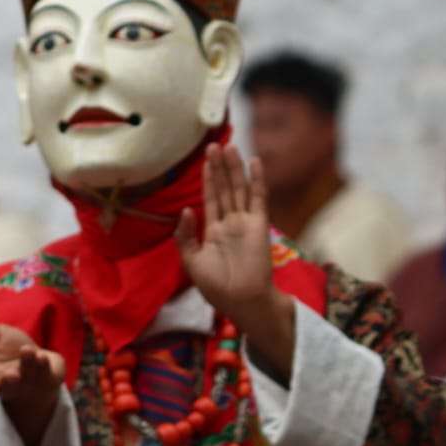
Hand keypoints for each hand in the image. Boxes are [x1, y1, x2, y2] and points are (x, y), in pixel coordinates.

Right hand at [0, 324, 64, 445]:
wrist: (34, 359)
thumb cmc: (7, 348)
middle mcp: (10, 383)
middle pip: (8, 384)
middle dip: (9, 380)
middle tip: (11, 375)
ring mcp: (30, 382)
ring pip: (28, 375)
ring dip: (28, 365)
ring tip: (27, 351)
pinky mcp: (49, 378)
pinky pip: (47, 372)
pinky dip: (43, 364)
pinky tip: (42, 356)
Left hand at [175, 143, 295, 380]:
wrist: (241, 300)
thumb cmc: (217, 287)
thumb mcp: (192, 261)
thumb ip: (185, 236)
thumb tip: (186, 209)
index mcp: (214, 231)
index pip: (211, 198)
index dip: (208, 179)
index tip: (205, 160)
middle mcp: (231, 223)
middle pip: (225, 188)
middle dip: (220, 167)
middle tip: (214, 145)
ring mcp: (246, 222)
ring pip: (240, 188)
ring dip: (235, 168)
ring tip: (230, 146)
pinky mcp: (259, 224)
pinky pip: (258, 198)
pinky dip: (257, 180)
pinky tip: (255, 162)